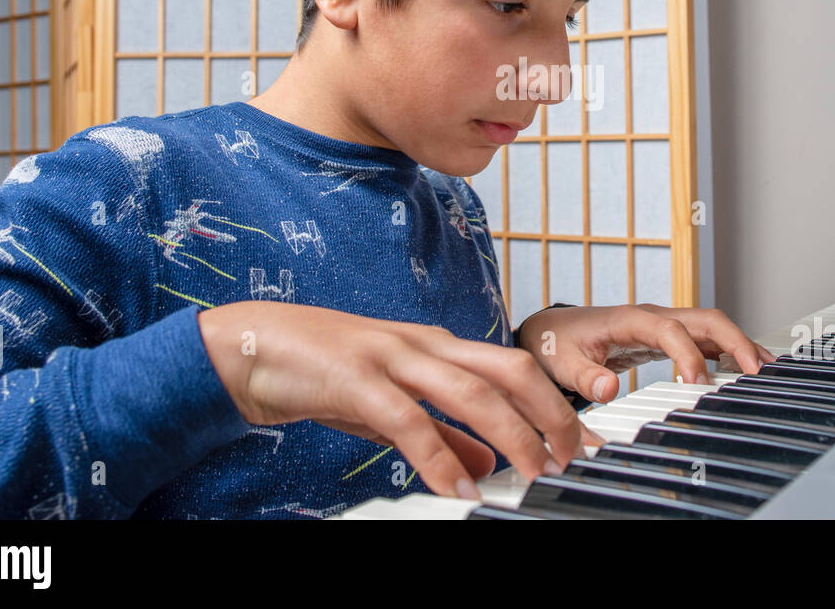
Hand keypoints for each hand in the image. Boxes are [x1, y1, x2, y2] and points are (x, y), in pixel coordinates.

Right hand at [198, 302, 584, 499]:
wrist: (254, 349)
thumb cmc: (326, 375)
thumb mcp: (393, 407)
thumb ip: (443, 433)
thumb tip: (487, 465)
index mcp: (439, 347)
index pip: (514, 368)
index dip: (554, 404)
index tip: (580, 442)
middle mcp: (425, 344)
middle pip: (508, 369)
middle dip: (549, 412)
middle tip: (572, 457)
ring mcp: (392, 357)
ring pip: (469, 389)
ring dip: (509, 433)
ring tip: (532, 473)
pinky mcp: (357, 379)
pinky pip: (408, 420)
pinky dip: (437, 457)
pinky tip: (457, 489)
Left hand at [517, 304, 774, 404]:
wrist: (549, 333)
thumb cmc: (555, 345)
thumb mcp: (560, 363)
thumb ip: (584, 377)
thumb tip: (609, 389)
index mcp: (629, 319)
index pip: (669, 329)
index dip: (689, 354)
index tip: (698, 384)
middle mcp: (652, 317)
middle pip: (704, 318)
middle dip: (734, 340)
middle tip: (757, 370)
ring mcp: (662, 325)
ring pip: (711, 326)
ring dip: (739, 344)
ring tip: (767, 370)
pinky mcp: (666, 338)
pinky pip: (704, 340)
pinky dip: (728, 351)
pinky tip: (746, 368)